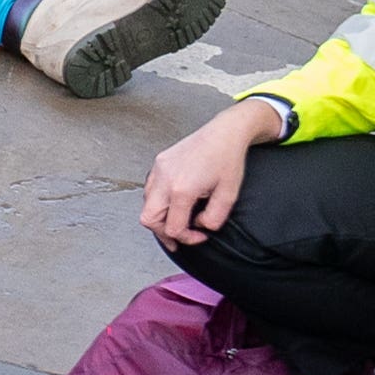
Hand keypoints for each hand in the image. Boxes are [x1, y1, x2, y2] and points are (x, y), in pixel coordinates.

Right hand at [139, 99, 283, 246]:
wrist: (225, 133)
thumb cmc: (228, 159)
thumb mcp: (228, 196)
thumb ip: (213, 219)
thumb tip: (200, 226)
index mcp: (182, 189)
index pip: (173, 227)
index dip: (187, 238)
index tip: (200, 235)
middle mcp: (165, 179)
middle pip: (149, 219)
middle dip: (163, 233)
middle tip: (176, 240)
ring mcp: (159, 169)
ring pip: (146, 204)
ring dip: (159, 217)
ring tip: (175, 221)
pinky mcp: (159, 163)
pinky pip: (150, 189)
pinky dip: (158, 201)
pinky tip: (173, 203)